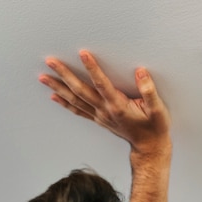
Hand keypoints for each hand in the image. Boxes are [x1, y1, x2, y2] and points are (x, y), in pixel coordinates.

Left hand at [39, 50, 170, 155]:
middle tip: (50, 62)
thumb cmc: (154, 129)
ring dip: (58, 87)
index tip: (83, 53)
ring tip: (43, 77)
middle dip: (64, 75)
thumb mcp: (158, 110)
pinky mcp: (99, 119)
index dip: (92, 68)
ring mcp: (99, 116)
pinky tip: (54, 96)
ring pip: (75, 100)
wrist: (149, 148)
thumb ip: (149, 92)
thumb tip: (141, 73)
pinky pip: (77, 110)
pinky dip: (64, 103)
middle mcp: (105, 111)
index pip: (101, 84)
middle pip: (80, 90)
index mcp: (118, 106)